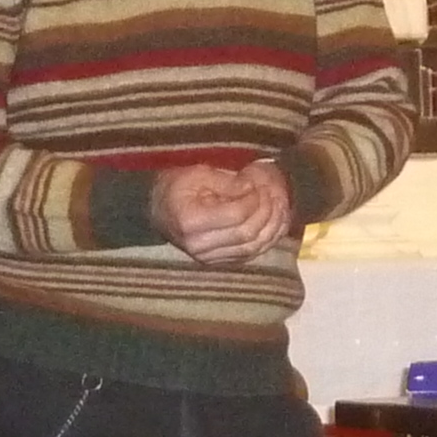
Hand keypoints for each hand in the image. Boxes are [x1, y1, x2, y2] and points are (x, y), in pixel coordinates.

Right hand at [153, 160, 296, 263]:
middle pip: (247, 234)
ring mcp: (208, 258)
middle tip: (273, 193)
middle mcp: (199, 246)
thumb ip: (227, 181)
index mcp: (191, 222)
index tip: (259, 184)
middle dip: (267, 212)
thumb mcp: (197, 174)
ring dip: (272, 227)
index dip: (254, 199)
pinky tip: (274, 223)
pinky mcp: (217, 262)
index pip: (236, 214)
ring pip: (252, 248)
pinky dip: (267, 240)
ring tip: (279, 206)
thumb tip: (252, 187)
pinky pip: (249, 255)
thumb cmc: (176, 187)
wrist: (157, 210)